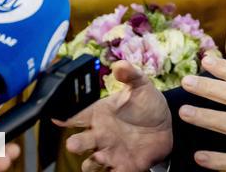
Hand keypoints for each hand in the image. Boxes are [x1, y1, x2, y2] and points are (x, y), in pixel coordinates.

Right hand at [58, 61, 172, 171]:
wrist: (168, 124)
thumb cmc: (147, 104)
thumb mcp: (140, 85)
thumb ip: (129, 74)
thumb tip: (119, 65)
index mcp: (98, 114)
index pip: (74, 116)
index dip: (63, 118)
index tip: (57, 119)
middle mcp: (99, 135)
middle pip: (78, 143)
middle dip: (75, 144)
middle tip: (75, 144)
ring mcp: (109, 153)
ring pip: (90, 164)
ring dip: (93, 162)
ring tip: (102, 156)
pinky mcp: (123, 167)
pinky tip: (116, 169)